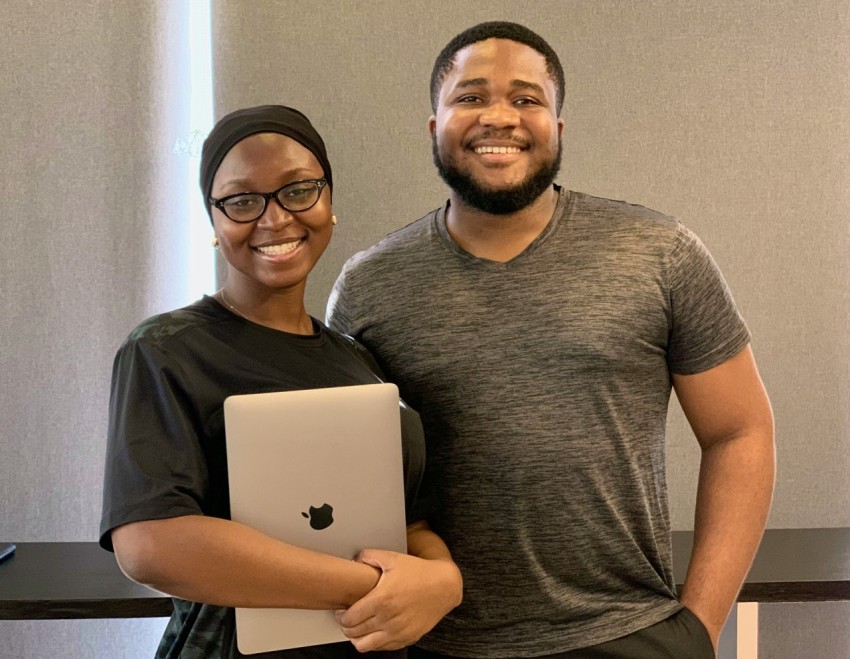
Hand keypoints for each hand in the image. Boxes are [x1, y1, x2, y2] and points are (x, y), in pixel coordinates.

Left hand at [335, 548, 461, 651]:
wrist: (444, 586)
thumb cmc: (419, 572)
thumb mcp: (393, 557)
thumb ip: (369, 556)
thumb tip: (354, 558)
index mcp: (381, 600)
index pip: (349, 618)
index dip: (340, 615)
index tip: (341, 610)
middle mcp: (388, 619)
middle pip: (354, 633)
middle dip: (346, 626)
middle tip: (346, 618)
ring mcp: (398, 632)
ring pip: (365, 646)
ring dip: (357, 638)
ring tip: (358, 628)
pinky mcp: (406, 638)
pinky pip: (382, 648)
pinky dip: (374, 642)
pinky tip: (374, 631)